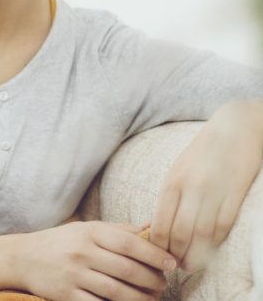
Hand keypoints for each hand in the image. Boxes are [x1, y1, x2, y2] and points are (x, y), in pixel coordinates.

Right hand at [15, 221, 171, 300]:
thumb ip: (119, 230)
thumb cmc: (61, 242)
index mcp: (89, 232)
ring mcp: (73, 275)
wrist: (21, 258)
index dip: (155, 254)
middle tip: (163, 283)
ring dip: (141, 298)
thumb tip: (153, 227)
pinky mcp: (66, 295)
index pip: (129, 243)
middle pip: (127, 269)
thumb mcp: (86, 228)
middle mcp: (81, 252)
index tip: (172, 264)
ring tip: (152, 298)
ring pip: (117, 291)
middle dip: (152, 280)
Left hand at [150, 101, 262, 271]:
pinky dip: (216, 242)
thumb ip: (171, 194)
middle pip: (179, 232)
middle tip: (174, 266)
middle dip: (175, 253)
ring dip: (195, 254)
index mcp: (173, 180)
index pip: (160, 221)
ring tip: (190, 264)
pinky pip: (224, 226)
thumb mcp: (179, 168)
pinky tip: (210, 249)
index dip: (157, 244)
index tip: (156, 254)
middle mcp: (192, 188)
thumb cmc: (203, 151)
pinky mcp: (236, 195)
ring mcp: (215, 192)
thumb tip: (159, 223)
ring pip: (202, 234)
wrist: (236, 128)